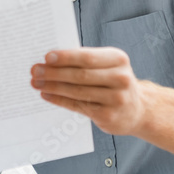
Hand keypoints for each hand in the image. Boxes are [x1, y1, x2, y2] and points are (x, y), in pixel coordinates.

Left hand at [31, 47, 145, 135]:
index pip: (88, 57)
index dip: (66, 57)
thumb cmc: (114, 82)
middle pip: (80, 75)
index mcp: (118, 59)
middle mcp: (121, 78)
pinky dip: (59, 100)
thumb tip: (50, 60)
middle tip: (35, 71)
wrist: (137, 110)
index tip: (47, 57)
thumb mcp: (108, 66)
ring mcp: (116, 99)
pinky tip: (46, 95)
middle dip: (54, 73)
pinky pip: (78, 106)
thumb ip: (85, 61)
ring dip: (53, 87)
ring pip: (77, 91)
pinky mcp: (108, 116)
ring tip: (36, 83)